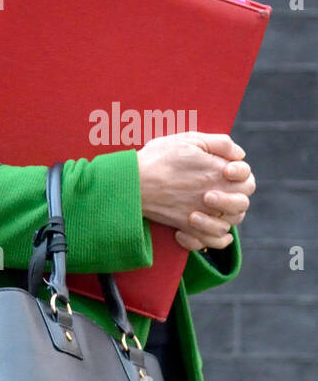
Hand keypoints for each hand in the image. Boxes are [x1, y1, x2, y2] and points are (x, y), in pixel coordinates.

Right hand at [137, 132, 255, 249]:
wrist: (132, 180)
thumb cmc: (158, 157)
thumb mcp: (189, 139)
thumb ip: (220, 143)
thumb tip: (240, 154)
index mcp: (217, 173)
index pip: (247, 178)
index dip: (241, 173)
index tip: (226, 169)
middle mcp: (214, 196)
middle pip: (242, 203)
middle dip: (235, 194)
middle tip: (215, 186)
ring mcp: (203, 214)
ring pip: (231, 223)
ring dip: (226, 214)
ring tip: (210, 204)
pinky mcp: (189, 228)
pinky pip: (214, 241)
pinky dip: (219, 238)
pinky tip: (215, 227)